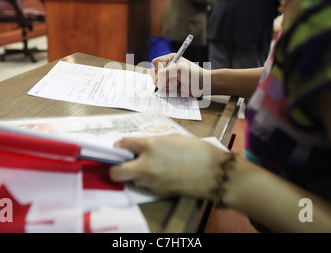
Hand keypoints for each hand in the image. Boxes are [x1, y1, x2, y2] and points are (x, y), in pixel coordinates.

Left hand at [109, 134, 226, 198]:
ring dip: (135, 173)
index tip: (122, 147)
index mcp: (150, 146)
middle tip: (123, 162)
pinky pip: (145, 185)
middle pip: (116, 171)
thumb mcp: (172, 138)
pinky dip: (148, 180)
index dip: (120, 145)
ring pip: (131, 179)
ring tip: (152, 166)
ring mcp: (151, 181)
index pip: (123, 144)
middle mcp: (146, 165)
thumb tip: (138, 147)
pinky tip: (162, 174)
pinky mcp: (158, 192)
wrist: (214, 172)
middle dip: (115, 167)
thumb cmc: (197, 150)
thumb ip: (152, 142)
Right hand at [151, 54, 209, 96]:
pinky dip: (168, 89)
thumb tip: (158, 81)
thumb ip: (166, 73)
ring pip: (158, 82)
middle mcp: (167, 67)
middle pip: (154, 73)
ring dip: (166, 84)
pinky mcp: (170, 85)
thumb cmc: (193, 74)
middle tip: (167, 81)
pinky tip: (176, 87)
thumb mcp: (179, 69)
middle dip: (159, 79)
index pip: (155, 62)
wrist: (202, 85)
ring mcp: (168, 77)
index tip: (164, 73)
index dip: (158, 69)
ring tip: (176, 83)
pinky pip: (163, 89)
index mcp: (169, 59)